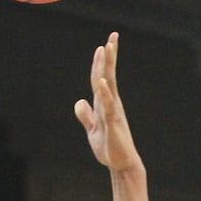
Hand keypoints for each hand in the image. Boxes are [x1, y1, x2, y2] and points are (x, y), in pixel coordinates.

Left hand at [73, 31, 141, 173]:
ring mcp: (112, 112)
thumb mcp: (92, 130)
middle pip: (108, 76)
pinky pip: (107, 106)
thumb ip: (86, 116)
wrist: (121, 164)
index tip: (104, 45)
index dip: (101, 63)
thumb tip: (80, 102)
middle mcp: (111, 104)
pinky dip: (104, 93)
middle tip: (113, 37)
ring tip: (109, 49)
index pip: (101, 79)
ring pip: (109, 84)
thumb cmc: (109, 148)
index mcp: (104, 104)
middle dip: (109, 57)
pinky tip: (101, 82)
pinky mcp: (113, 123)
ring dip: (108, 66)